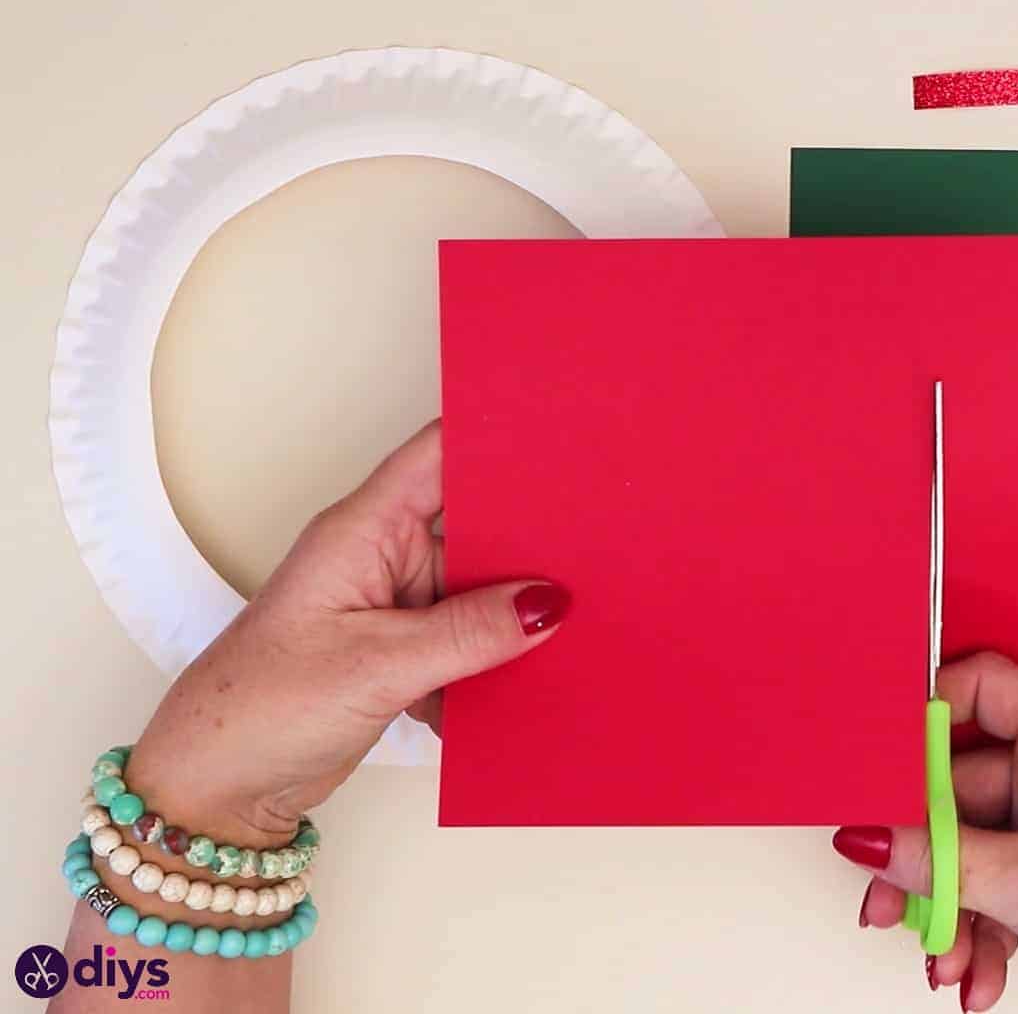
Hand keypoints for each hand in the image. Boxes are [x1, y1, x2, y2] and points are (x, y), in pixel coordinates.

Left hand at [123, 422, 569, 846]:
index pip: (440, 454)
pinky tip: (520, 682)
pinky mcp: (403, 654)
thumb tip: (547, 603)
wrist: (216, 789)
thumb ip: (470, 632)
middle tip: (591, 556)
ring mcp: (393, 607)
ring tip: (568, 629)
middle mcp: (381, 557)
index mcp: (363, 530)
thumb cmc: (254, 710)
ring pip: (481, 590)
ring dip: (516, 614)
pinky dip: (496, 660)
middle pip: (476, 525)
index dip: (497, 437)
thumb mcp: (376, 666)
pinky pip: (471, 640)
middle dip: (529, 542)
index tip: (563, 443)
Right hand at [831, 652, 1017, 1012]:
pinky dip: (974, 932)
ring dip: (946, 904)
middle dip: (922, 850)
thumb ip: (936, 856)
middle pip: (960, 786)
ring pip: (968, 846)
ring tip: (942, 952)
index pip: (985, 687)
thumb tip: (870, 836)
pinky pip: (989, 886)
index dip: (930, 714)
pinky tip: (974, 973)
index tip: (883, 762)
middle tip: (889, 890)